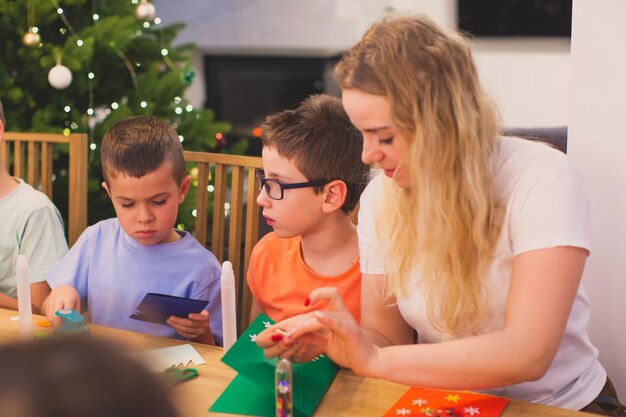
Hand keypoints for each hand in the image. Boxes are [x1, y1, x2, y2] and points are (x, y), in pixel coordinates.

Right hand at [42, 285, 79, 327]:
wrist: (62, 289)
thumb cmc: (71, 298)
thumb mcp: (77, 304)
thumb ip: (75, 314)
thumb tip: (74, 325)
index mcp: (69, 299)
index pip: (67, 312)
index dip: (67, 321)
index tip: (69, 327)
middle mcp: (58, 300)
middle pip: (56, 315)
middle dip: (58, 324)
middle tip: (61, 329)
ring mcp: (51, 302)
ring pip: (50, 316)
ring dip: (54, 324)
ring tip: (58, 326)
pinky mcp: (46, 305)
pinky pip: (46, 316)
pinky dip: (50, 321)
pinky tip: (55, 322)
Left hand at [168, 310, 213, 343]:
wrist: (204, 329)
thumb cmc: (199, 318)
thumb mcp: (199, 313)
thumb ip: (193, 310)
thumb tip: (180, 308)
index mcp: (206, 317)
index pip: (201, 317)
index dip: (195, 316)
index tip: (189, 315)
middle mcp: (204, 325)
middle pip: (191, 324)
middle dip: (179, 320)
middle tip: (171, 317)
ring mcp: (199, 332)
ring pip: (187, 330)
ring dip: (177, 325)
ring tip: (169, 321)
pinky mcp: (194, 337)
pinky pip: (185, 334)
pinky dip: (179, 330)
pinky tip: (174, 326)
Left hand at [256, 287, 379, 374]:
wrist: (368, 362)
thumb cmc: (349, 350)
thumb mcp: (326, 342)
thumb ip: (311, 337)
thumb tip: (292, 335)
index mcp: (337, 313)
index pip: (329, 294)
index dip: (317, 294)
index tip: (305, 304)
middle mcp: (341, 313)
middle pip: (315, 310)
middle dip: (295, 323)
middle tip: (282, 336)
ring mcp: (345, 322)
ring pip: (318, 318)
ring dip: (301, 328)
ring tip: (288, 337)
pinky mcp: (349, 332)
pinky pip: (335, 323)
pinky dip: (325, 319)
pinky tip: (316, 316)